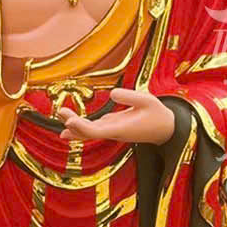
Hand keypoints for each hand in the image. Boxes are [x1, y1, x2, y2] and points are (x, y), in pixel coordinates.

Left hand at [59, 86, 174, 146]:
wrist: (167, 130)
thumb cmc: (158, 115)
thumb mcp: (148, 101)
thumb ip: (130, 96)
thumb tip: (111, 94)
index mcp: (121, 129)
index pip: (96, 131)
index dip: (81, 127)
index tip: (70, 120)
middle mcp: (114, 132)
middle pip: (88, 132)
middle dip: (73, 123)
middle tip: (60, 111)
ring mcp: (113, 131)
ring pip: (89, 132)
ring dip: (74, 125)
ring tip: (60, 115)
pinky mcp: (114, 127)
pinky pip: (94, 128)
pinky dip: (81, 126)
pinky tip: (70, 125)